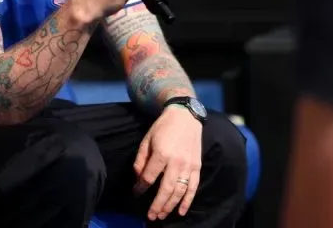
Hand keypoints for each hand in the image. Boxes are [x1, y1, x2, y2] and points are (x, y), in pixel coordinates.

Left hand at [133, 106, 202, 220]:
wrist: (185, 116)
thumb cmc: (163, 127)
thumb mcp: (146, 140)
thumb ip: (141, 160)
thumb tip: (137, 178)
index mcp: (161, 154)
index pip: (149, 177)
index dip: (141, 188)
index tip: (135, 194)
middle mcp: (176, 162)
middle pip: (165, 189)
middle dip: (157, 205)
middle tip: (150, 216)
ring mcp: (188, 166)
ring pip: (179, 191)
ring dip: (170, 206)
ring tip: (161, 215)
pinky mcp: (197, 167)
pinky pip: (193, 187)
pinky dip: (187, 201)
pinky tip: (181, 211)